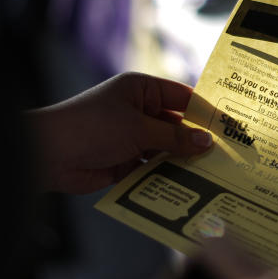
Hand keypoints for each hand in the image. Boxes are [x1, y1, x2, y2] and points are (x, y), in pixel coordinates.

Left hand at [27, 72, 212, 193]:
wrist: (47, 154)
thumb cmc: (91, 127)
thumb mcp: (138, 129)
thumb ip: (174, 138)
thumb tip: (207, 142)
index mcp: (141, 90)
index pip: (183, 97)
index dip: (205, 112)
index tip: (230, 127)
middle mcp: (138, 111)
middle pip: (176, 126)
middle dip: (196, 141)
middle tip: (227, 156)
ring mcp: (131, 137)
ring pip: (166, 150)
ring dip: (182, 162)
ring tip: (213, 175)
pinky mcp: (124, 162)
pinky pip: (152, 169)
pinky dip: (165, 177)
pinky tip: (187, 188)